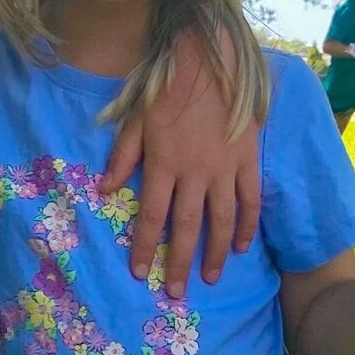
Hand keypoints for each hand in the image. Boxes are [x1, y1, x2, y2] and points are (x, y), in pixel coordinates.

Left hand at [107, 33, 259, 297]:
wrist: (211, 61)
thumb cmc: (167, 87)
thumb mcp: (135, 118)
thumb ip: (122, 156)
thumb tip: (104, 190)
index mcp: (162, 164)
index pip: (151, 216)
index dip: (145, 247)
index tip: (140, 273)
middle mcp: (194, 173)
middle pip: (187, 228)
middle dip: (180, 263)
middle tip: (177, 293)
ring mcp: (224, 169)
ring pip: (222, 220)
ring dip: (215, 253)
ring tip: (211, 278)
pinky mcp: (248, 161)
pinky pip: (250, 200)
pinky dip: (247, 225)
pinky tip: (241, 246)